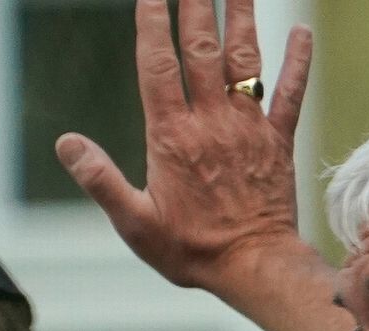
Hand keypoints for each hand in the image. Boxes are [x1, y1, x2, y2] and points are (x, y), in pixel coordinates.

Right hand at [55, 0, 312, 289]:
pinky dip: (298, 61)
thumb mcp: (134, 224)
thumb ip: (101, 180)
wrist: (255, 267)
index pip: (158, 64)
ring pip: (246, 60)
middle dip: (196, 3)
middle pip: (202, 48)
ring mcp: (249, 128)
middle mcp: (212, 122)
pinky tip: (303, 31)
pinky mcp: (279, 141)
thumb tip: (65, 142)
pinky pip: (290, 93)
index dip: (153, 22)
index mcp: (172, 136)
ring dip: (243, 16)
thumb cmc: (192, 251)